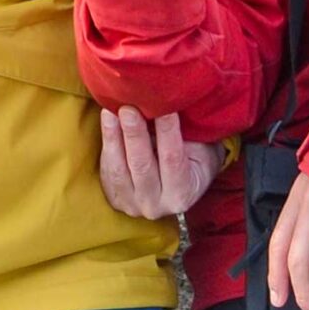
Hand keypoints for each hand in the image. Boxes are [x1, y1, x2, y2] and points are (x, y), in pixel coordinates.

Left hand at [99, 109, 223, 217]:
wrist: (181, 183)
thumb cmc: (196, 158)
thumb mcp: (201, 149)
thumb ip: (186, 134)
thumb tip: (167, 104)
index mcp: (182, 194)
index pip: (173, 159)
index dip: (167, 131)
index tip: (163, 106)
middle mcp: (156, 205)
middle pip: (141, 165)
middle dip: (134, 134)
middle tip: (128, 108)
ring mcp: (132, 204)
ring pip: (118, 168)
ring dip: (113, 136)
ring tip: (111, 109)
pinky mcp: (115, 197)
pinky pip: (108, 168)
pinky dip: (107, 142)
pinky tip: (107, 118)